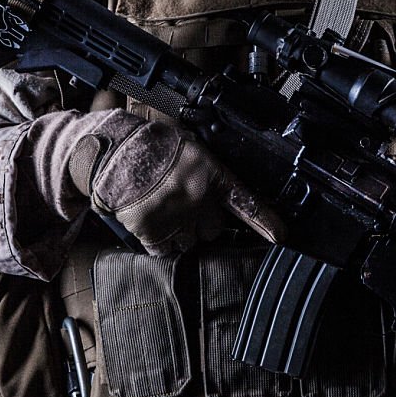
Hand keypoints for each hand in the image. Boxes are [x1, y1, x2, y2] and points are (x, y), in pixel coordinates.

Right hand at [67, 110, 283, 254]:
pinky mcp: (153, 234)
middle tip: (187, 204)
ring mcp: (176, 220)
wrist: (115, 153)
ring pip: (191, 242)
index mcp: (211, 175)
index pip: (246, 203)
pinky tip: (155, 221)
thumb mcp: (192, 148)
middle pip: (215, 229)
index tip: (280, 236)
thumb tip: (222, 192)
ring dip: (184, 233)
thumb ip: (211, 172)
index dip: (266, 221)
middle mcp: (197, 201)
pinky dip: (163, 242)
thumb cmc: (152, 145)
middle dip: (205, 221)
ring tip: (167, 210)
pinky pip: (167, 251)